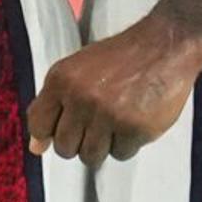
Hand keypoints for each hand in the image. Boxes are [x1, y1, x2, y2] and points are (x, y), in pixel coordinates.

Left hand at [27, 18, 201, 161]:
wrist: (164, 45)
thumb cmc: (123, 57)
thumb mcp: (78, 70)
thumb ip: (54, 105)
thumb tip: (37, 147)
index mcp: (62, 80)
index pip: (39, 124)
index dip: (50, 133)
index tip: (63, 130)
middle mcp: (81, 97)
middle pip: (65, 148)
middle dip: (80, 142)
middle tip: (98, 123)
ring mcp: (108, 114)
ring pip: (91, 156)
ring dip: (104, 145)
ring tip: (116, 122)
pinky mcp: (134, 128)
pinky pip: (121, 154)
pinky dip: (128, 143)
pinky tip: (134, 120)